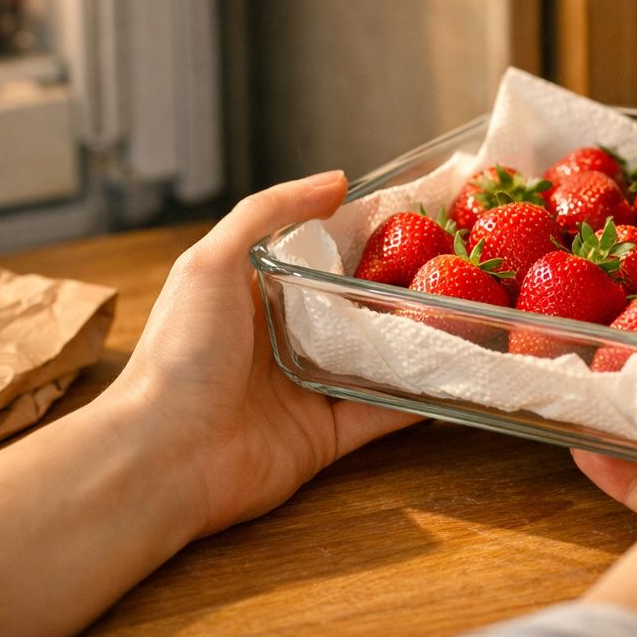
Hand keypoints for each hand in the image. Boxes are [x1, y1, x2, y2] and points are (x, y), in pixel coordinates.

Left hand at [0, 171, 414, 636]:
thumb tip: (335, 180)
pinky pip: (383, 413)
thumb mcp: (212, 261)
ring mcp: (306, 387)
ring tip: (471, 310)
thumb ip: (268, 211)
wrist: (164, 455)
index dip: (364, 234)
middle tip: (459, 260)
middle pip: (354, 304)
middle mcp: (282, 336)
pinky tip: (457, 376)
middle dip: (400, 285)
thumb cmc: (180, 353)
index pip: (319, 253)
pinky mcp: (325, 436)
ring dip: (417, 338)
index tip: (416, 214)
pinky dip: (418, 398)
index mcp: (253, 292)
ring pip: (376, 356)